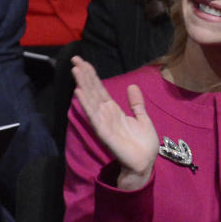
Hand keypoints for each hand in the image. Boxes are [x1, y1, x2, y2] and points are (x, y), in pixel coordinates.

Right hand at [71, 56, 157, 189]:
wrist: (145, 162)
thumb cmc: (143, 143)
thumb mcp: (142, 118)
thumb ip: (136, 103)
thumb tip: (132, 85)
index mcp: (114, 111)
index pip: (100, 89)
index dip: (92, 75)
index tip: (83, 61)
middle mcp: (105, 114)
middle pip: (93, 91)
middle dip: (84, 75)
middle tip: (75, 59)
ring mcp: (103, 123)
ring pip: (90, 100)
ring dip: (83, 85)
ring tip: (75, 70)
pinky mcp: (104, 133)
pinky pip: (93, 116)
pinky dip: (86, 104)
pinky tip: (79, 92)